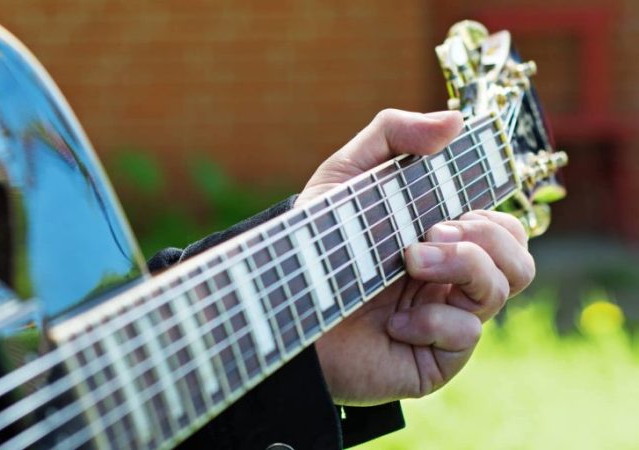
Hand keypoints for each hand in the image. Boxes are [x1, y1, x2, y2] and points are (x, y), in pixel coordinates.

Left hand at [301, 109, 534, 404]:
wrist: (279, 302)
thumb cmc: (313, 240)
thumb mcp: (346, 174)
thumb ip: (394, 136)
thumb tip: (455, 121)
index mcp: (441, 239)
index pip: (501, 225)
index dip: (492, 211)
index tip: (457, 202)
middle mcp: (450, 281)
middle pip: (518, 257)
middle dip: (484, 235)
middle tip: (431, 230)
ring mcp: (444, 320)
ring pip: (502, 288)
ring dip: (464, 266)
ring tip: (410, 260)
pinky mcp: (433, 359)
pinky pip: (466, 336)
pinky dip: (431, 322)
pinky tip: (392, 322)